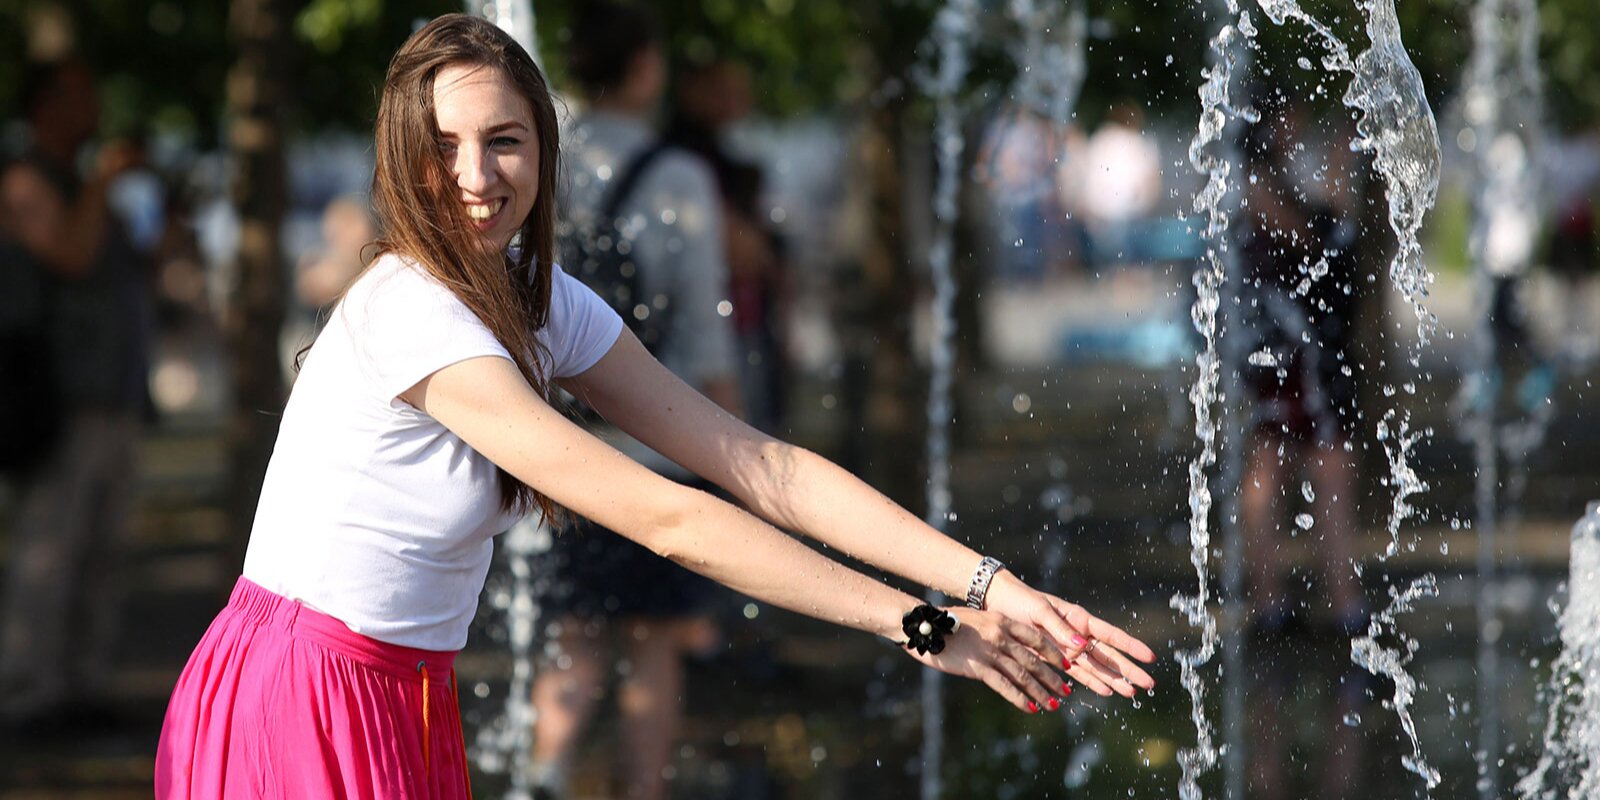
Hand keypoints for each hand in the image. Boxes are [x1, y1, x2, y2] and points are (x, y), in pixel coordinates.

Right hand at [906, 607, 1071, 713]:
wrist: (926, 626)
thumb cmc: (949, 623)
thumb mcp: (979, 620)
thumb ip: (997, 631)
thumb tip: (1013, 649)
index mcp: (1002, 620)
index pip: (1036, 638)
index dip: (1054, 653)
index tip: (1066, 666)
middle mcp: (1000, 634)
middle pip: (1034, 659)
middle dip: (1052, 677)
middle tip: (1066, 690)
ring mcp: (990, 651)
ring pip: (1023, 674)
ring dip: (1041, 691)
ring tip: (1053, 704)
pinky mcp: (978, 667)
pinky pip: (1005, 685)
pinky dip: (1020, 698)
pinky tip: (1031, 708)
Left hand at [984, 571, 1157, 697]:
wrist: (999, 604)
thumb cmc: (1021, 601)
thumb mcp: (1039, 611)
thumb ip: (1060, 628)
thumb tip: (1082, 646)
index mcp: (1079, 618)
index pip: (1110, 634)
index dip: (1131, 646)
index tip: (1150, 657)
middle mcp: (1078, 635)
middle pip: (1109, 655)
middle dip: (1128, 670)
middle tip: (1149, 684)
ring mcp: (1068, 649)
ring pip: (1097, 668)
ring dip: (1114, 680)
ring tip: (1132, 694)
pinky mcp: (1055, 659)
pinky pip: (1077, 674)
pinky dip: (1092, 683)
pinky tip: (1107, 691)